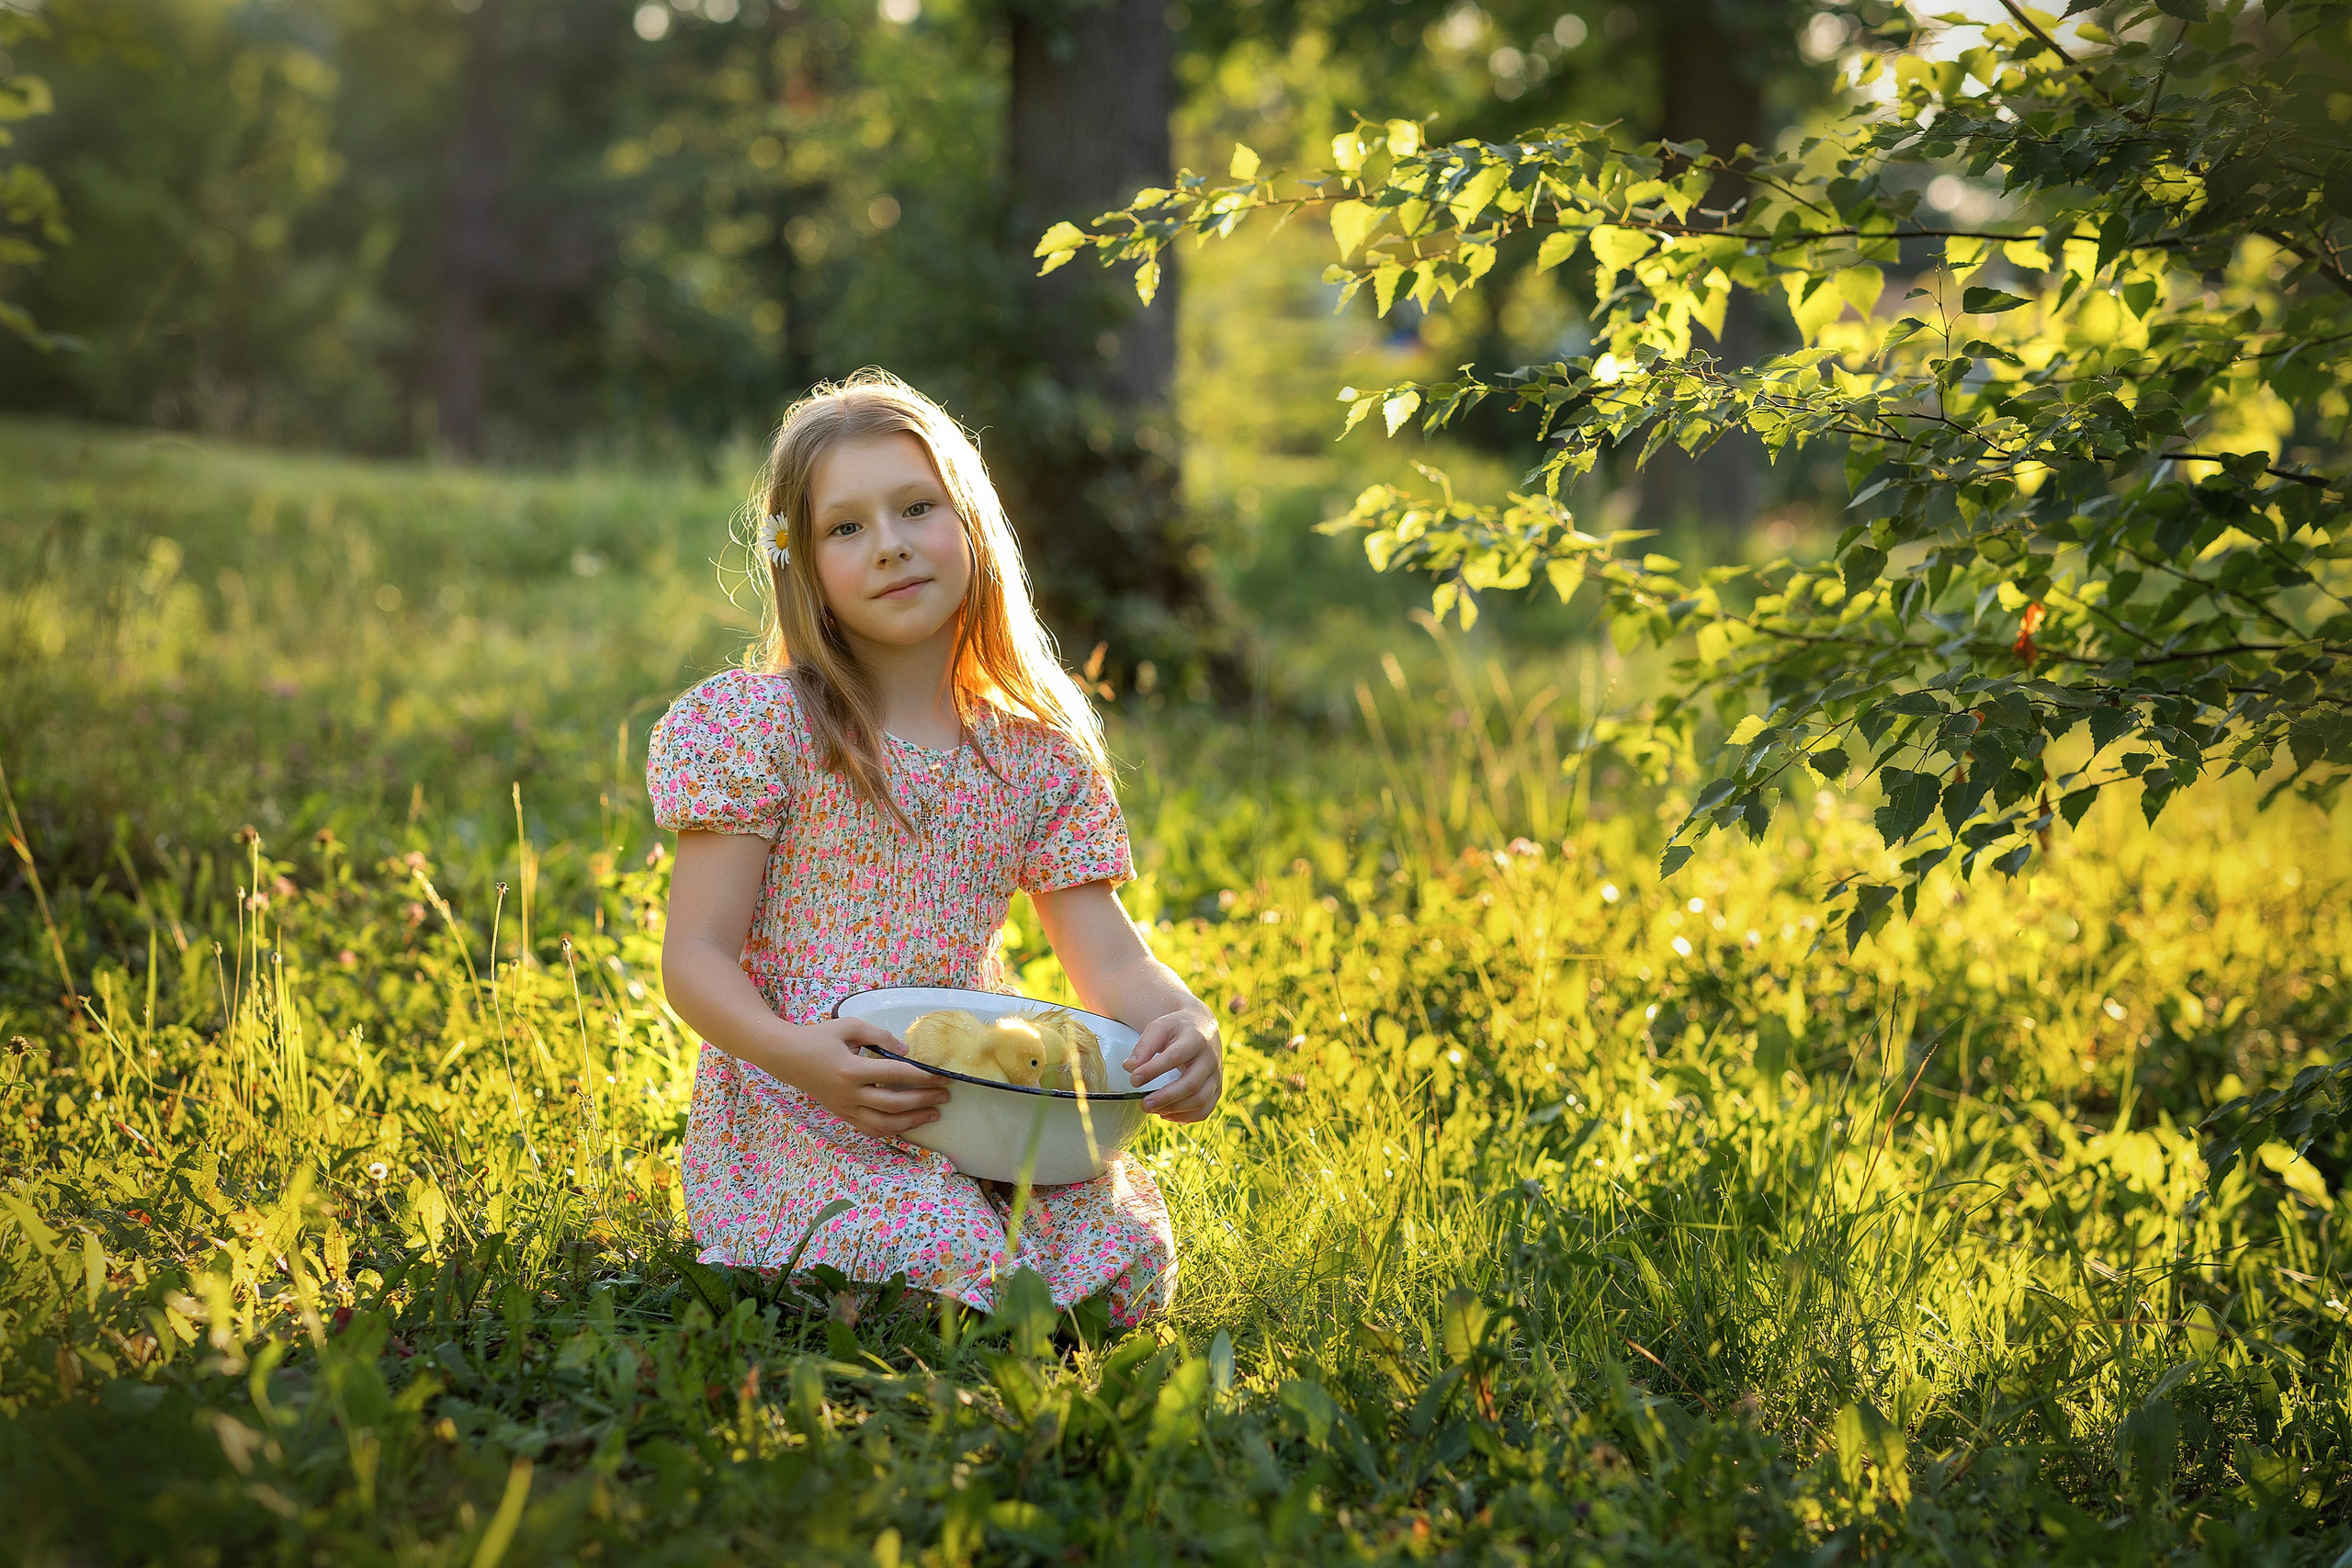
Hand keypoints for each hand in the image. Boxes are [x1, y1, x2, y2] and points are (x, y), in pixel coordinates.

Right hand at [776, 1017, 950, 1139]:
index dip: (922, 1076)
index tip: (941, 1075)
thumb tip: (905, 1050)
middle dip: (923, 1100)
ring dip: (912, 1121)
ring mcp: (845, 1108)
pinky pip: (869, 1129)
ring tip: (933, 1114)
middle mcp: (849, 1093)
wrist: (787, 1057)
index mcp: (852, 1069)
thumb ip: (879, 1035)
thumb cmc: (818, 1038)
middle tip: (945, 1095)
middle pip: (893, 1103)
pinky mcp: (842, 1114)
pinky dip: (891, 1131)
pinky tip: (907, 1125)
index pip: (895, 1075)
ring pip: (883, 1124)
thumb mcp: (849, 1026)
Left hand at [1123, 1010, 1221, 1122]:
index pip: (1175, 1057)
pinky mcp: (1216, 1087)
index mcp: (1196, 1039)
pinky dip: (1187, 1117)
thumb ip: (1144, 1046)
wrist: (1202, 1026)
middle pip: (1191, 1084)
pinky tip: (1167, 1114)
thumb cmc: (1177, 1028)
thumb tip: (1129, 1068)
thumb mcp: (1159, 1027)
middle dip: (1166, 1097)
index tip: (1134, 1080)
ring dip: (1175, 1109)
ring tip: (1153, 1109)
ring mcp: (1216, 1075)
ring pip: (1200, 1099)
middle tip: (1144, 1104)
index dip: (1154, 1070)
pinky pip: (1206, 1108)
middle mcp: (1210, 1058)